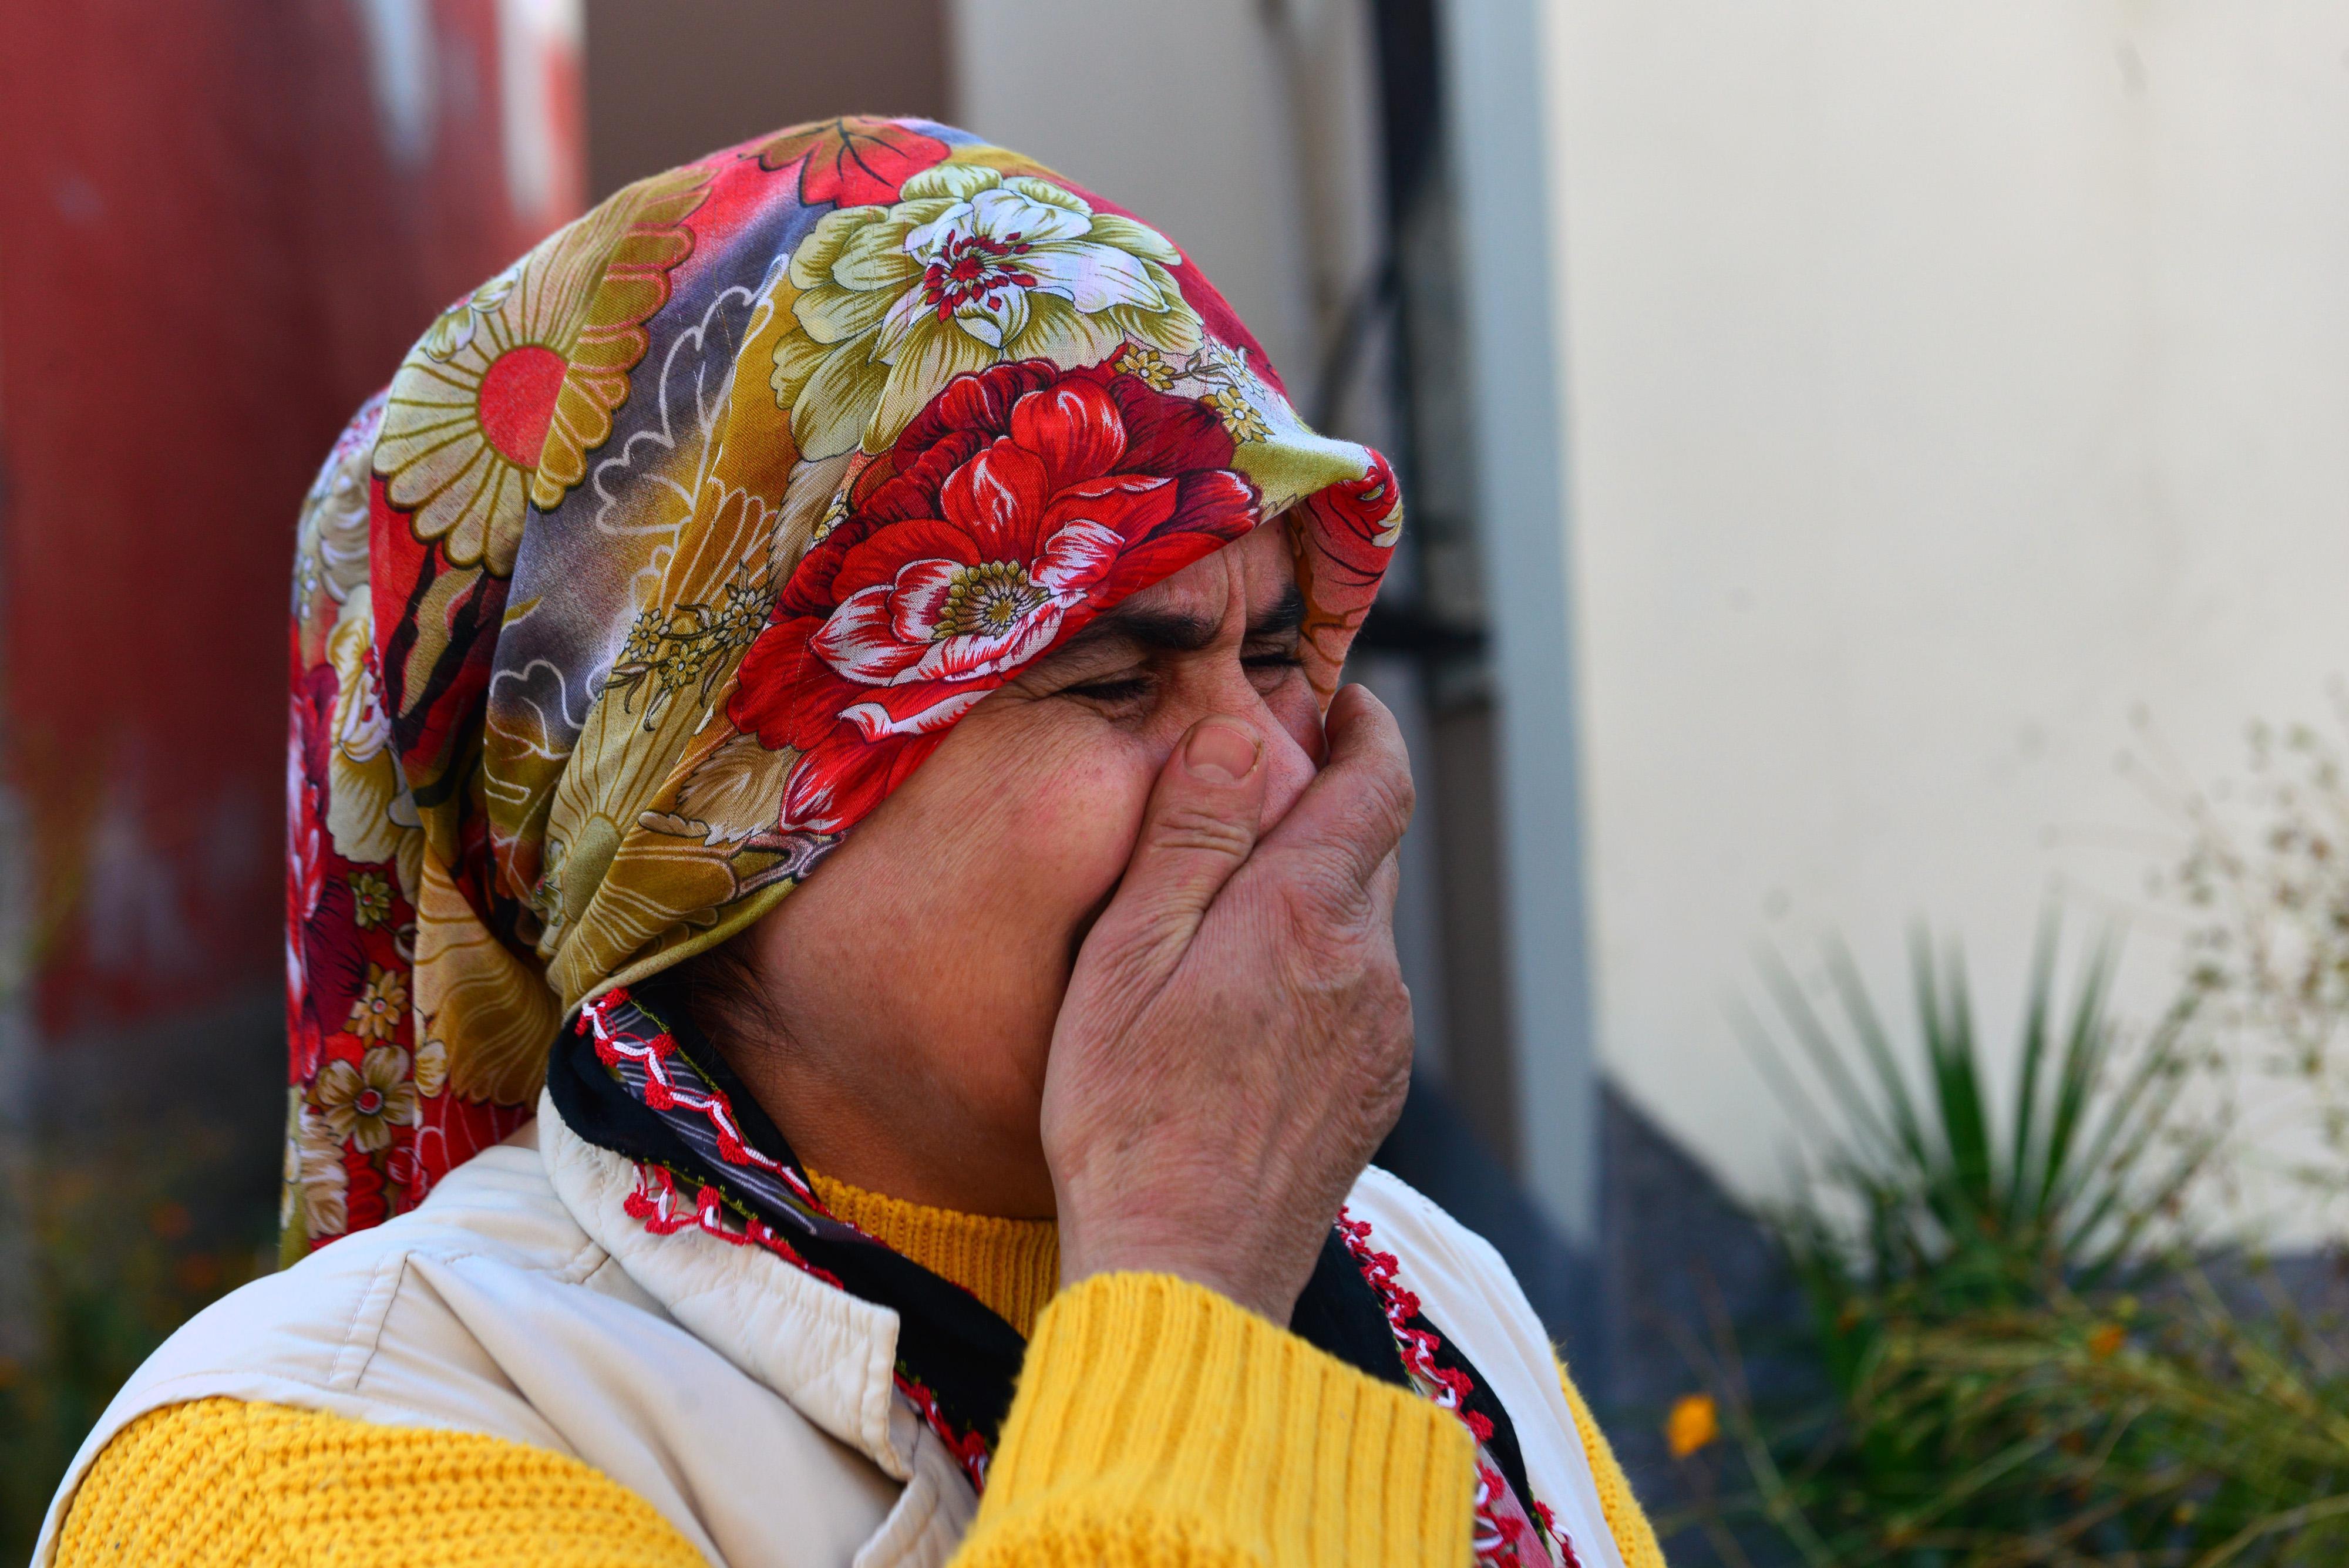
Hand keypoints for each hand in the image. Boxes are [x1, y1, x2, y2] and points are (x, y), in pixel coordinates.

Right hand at [1041, 685, 1416, 1322]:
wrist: (1185, 1273)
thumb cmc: (1129, 1117)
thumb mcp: (1129, 957)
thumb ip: (1192, 838)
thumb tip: (1245, 734)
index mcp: (1306, 917)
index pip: (1377, 785)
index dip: (1367, 728)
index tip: (1342, 701)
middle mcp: (1367, 971)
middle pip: (1367, 854)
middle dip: (1324, 809)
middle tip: (1253, 794)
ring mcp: (1379, 1039)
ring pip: (1361, 929)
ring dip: (1312, 899)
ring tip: (1227, 915)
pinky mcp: (1372, 1094)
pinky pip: (1357, 998)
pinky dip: (1315, 971)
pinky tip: (1243, 1008)